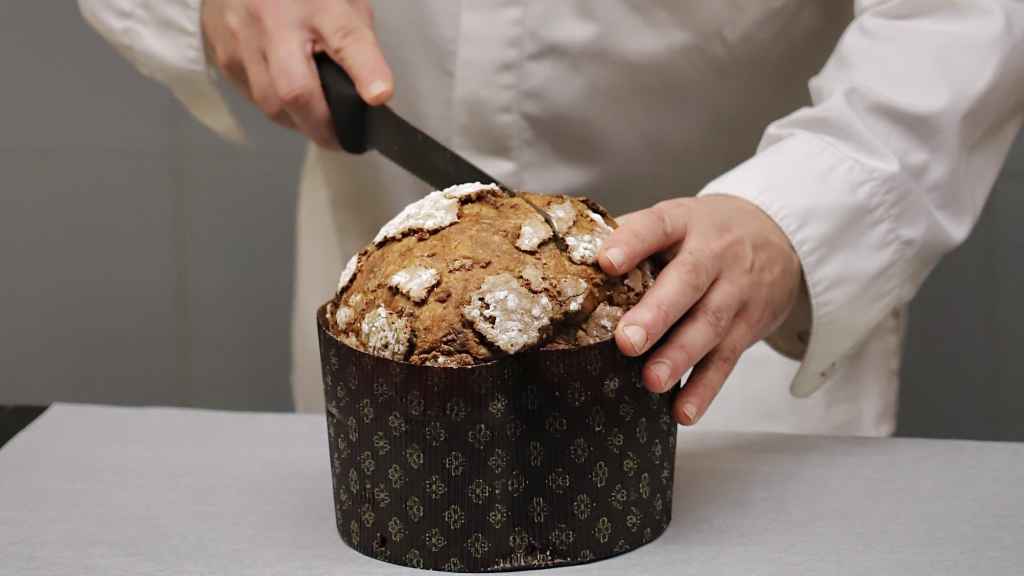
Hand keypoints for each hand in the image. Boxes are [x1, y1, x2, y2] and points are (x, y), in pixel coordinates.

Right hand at [201, 0, 393, 147]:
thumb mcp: (341, 0)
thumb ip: (357, 41)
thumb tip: (373, 91)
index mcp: (318, 3)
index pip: (346, 38)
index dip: (366, 71)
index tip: (380, 95)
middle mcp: (274, 20)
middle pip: (295, 90)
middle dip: (322, 125)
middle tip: (342, 140)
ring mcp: (242, 40)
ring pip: (271, 104)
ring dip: (299, 121)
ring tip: (317, 120)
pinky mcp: (223, 57)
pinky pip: (253, 99)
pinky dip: (277, 108)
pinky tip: (288, 101)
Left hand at [598, 195, 802, 425]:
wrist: (777, 235)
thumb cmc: (705, 232)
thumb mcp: (676, 219)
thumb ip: (631, 236)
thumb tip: (573, 262)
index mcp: (684, 222)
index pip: (657, 226)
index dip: (632, 243)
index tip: (606, 263)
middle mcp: (714, 253)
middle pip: (687, 282)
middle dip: (657, 314)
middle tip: (627, 341)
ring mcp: (736, 290)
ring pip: (709, 324)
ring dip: (680, 356)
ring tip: (652, 380)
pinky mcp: (749, 325)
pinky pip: (727, 359)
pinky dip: (705, 388)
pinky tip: (683, 411)